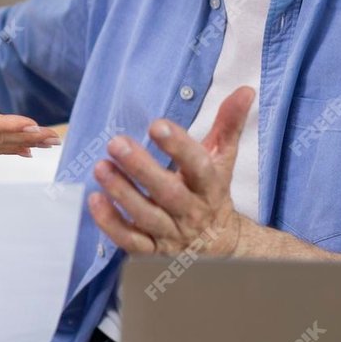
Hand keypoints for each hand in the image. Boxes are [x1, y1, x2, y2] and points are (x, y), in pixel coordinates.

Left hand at [88, 85, 255, 258]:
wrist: (218, 242)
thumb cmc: (213, 191)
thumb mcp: (223, 157)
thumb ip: (229, 124)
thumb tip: (245, 89)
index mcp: (211, 186)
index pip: (198, 166)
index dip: (179, 147)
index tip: (156, 125)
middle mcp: (192, 211)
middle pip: (168, 192)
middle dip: (141, 168)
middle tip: (116, 143)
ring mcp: (171, 233)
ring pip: (146, 216)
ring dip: (122, 192)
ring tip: (101, 167)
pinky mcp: (152, 251)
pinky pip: (130, 241)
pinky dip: (111, 224)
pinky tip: (95, 200)